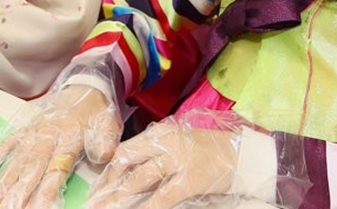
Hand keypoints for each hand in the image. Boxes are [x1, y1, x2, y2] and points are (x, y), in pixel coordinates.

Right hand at [0, 85, 121, 208]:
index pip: (58, 166)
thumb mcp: (108, 123)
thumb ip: (105, 140)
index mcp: (71, 137)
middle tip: (12, 206)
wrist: (86, 86)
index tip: (41, 205)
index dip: (49, 187)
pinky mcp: (25, 129)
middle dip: (23, 187)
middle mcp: (49, 135)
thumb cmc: (96, 112)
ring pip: (18, 157)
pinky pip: (7, 143)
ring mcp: (34, 132)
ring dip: (7, 177)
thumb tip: (104, 154)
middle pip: (34, 165)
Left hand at [86, 109, 241, 208]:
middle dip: (107, 185)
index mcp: (160, 134)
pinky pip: (162, 196)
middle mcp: (165, 144)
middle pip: (126, 163)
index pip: (125, 151)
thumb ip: (157, 151)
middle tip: (94, 203)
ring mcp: (177, 160)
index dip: (108, 171)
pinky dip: (147, 207)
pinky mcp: (190, 179)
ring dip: (119, 198)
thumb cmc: (211, 149)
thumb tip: (131, 170)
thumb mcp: (180, 142)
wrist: (242, 153)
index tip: (98, 187)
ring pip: (139, 180)